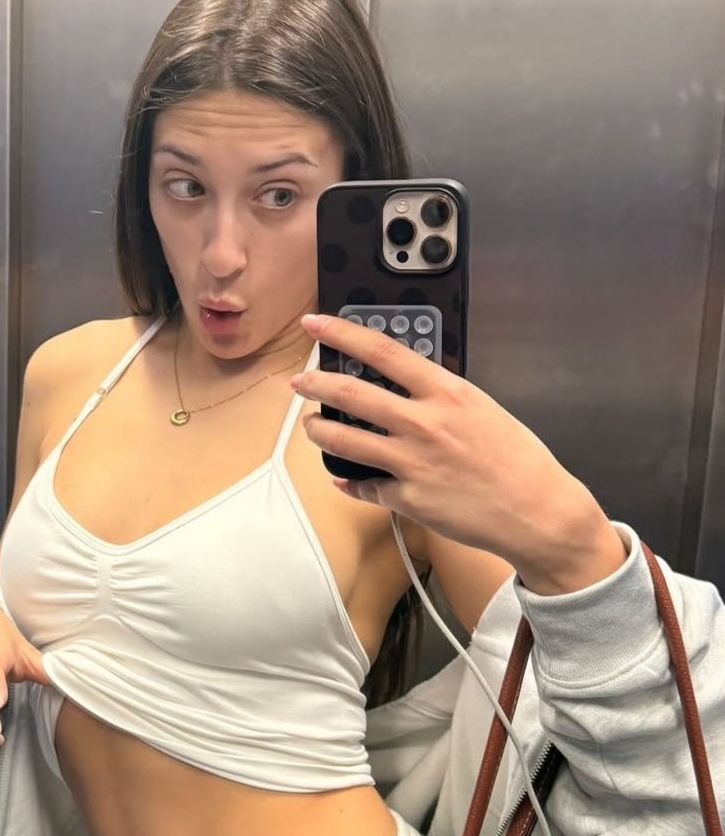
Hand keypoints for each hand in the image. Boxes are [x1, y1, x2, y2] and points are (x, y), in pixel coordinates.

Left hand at [291, 312, 597, 566]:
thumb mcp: (482, 409)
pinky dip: (349, 482)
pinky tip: (342, 478)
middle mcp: (423, 423)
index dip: (342, 334)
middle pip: (351, 394)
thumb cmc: (518, 460)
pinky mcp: (406, 499)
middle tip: (299, 382)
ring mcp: (411, 462)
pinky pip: (364, 487)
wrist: (536, 510)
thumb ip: (441, 397)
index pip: (382, 351)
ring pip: (345, 440)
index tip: (316, 325)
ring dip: (320, 430)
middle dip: (315, 384)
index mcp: (446, 392)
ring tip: (311, 426)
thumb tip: (409, 390)